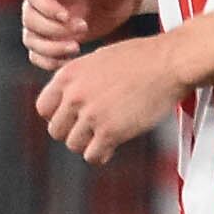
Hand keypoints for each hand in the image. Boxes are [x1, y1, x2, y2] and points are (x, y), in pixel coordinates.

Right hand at [21, 0, 150, 66]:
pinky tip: (69, 59)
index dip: (46, 9)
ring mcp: (45, 17)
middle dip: (53, 30)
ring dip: (50, 48)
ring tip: (76, 47)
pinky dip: (48, 60)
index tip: (68, 17)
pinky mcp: (52, 35)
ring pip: (31, 39)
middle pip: (29, 19)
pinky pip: (37, 53)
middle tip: (82, 28)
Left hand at [37, 32, 188, 163]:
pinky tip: (111, 147)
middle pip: (56, 130)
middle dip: (73, 132)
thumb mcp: (98, 59)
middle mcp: (75, 95)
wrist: (170, 62)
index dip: (58, 116)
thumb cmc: (141, 58)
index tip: (72, 119)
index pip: (43, 108)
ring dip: (88, 144)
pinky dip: (101, 156)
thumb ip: (79, 80)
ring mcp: (91, 114)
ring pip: (74, 145)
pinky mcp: (110, 131)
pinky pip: (92, 156)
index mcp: (68, 75)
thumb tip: (68, 99)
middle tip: (91, 130)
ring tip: (105, 136)